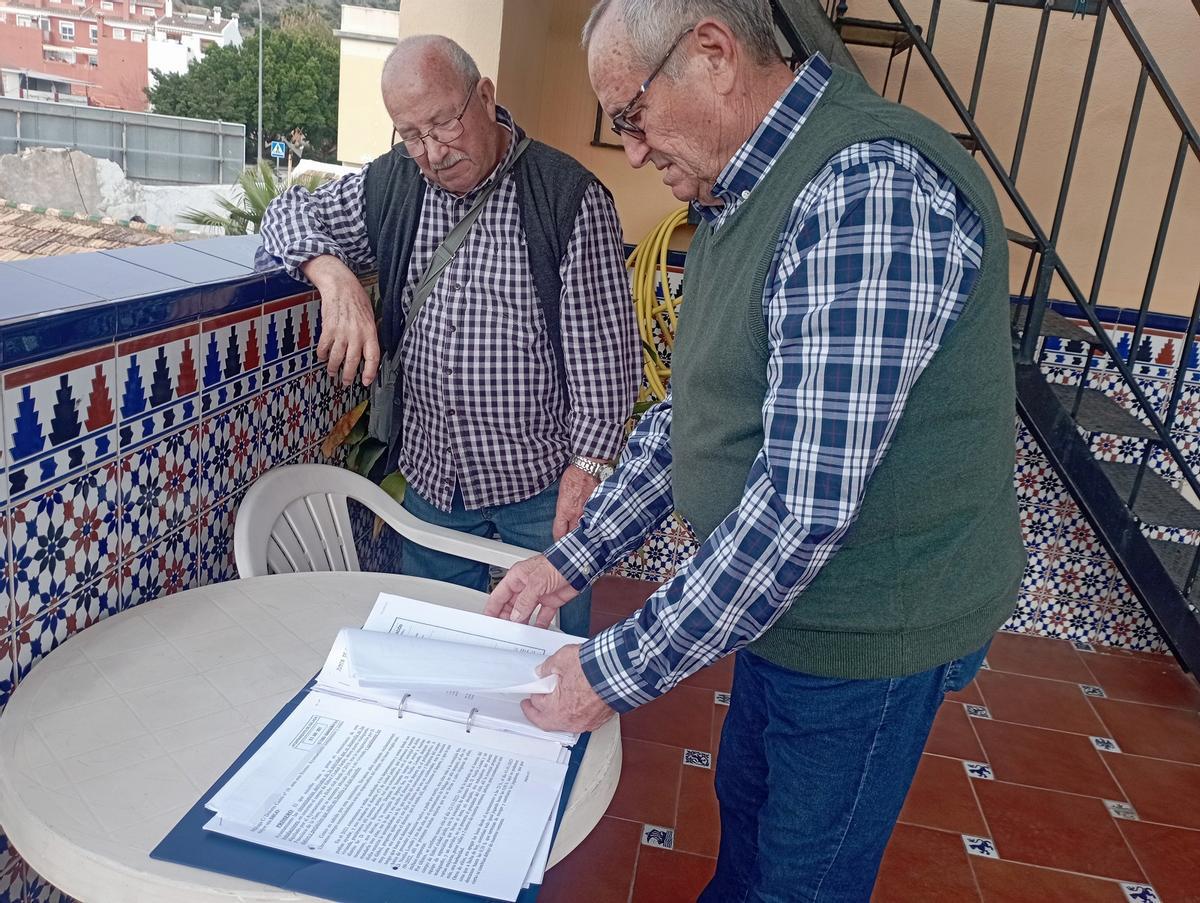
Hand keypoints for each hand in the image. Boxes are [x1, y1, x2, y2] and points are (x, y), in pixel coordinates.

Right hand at [304, 255, 380, 386]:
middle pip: (353, 361)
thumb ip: (370, 334)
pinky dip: (322, 354)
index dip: (370, 372)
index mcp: (370, 332)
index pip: (373, 357)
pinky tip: (323, 356)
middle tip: (346, 382)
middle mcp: (357, 334)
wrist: (341, 285)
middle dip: (349, 375)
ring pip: (337, 357)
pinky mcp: (328, 328)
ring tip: (333, 372)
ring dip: (334, 367)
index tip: (366, 381)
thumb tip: (369, 350)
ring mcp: (341, 332)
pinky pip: (324, 347)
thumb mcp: (370, 316)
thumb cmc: (357, 299)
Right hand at [486, 555, 578, 627]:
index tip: (488, 620)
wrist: (579, 565)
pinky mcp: (551, 601)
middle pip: (511, 606)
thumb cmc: (557, 563)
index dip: (492, 608)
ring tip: (519, 633)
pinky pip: (542, 616)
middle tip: (504, 631)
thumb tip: (516, 615)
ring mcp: (538, 594)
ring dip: (522, 622)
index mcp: (517, 578)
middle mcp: (526, 586)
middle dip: (507, 618)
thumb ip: (525, 600)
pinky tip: (536, 631)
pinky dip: (539, 624)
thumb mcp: (536, 582)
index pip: (499, 595)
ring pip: (525, 612)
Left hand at [522, 645, 615, 732]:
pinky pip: (580, 721)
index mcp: (556, 709)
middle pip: (547, 722)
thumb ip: (548, 667)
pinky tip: (573, 704)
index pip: (537, 704)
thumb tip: (543, 671)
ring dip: (556, 714)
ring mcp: (586, 723)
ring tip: (554, 703)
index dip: (534, 693)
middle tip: (532, 705)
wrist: (619, 672)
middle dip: (538, 713)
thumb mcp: (562, 659)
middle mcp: (570, 721)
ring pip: (564, 723)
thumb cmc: (592, 668)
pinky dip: (573, 714)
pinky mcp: (598, 720)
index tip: (532, 690)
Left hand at [554, 464, 599, 540]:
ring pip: (585, 532)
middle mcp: (576, 515)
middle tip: (571, 548)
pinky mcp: (598, 509)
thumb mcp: (562, 494)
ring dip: (584, 537)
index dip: (558, 540)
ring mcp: (589, 513)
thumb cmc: (573, 477)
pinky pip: (596, 522)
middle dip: (571, 542)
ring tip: (585, 545)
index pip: (559, 532)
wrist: (588, 468)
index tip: (559, 543)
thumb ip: (563, 509)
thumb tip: (565, 518)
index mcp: (564, 511)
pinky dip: (595, 528)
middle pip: (572, 536)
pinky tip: (597, 533)